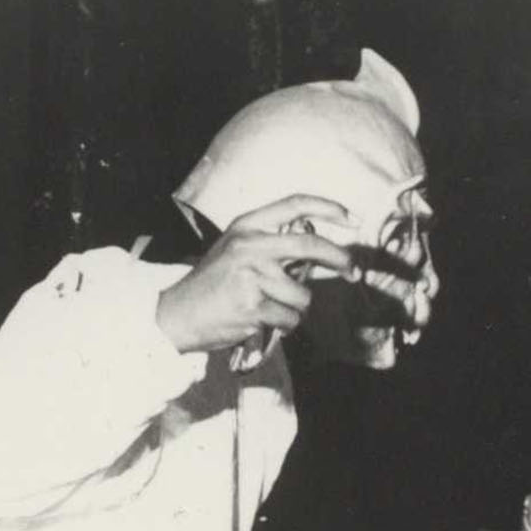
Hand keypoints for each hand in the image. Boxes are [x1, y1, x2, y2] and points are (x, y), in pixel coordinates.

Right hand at [157, 194, 356, 355]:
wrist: (177, 314)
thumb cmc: (213, 286)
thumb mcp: (235, 250)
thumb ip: (270, 245)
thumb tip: (320, 254)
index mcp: (246, 226)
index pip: (294, 205)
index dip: (329, 208)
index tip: (352, 219)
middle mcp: (249, 245)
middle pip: (310, 245)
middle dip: (340, 258)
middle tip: (353, 271)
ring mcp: (251, 275)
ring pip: (302, 295)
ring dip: (294, 309)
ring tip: (268, 309)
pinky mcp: (253, 304)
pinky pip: (291, 318)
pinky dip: (284, 326)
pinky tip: (262, 321)